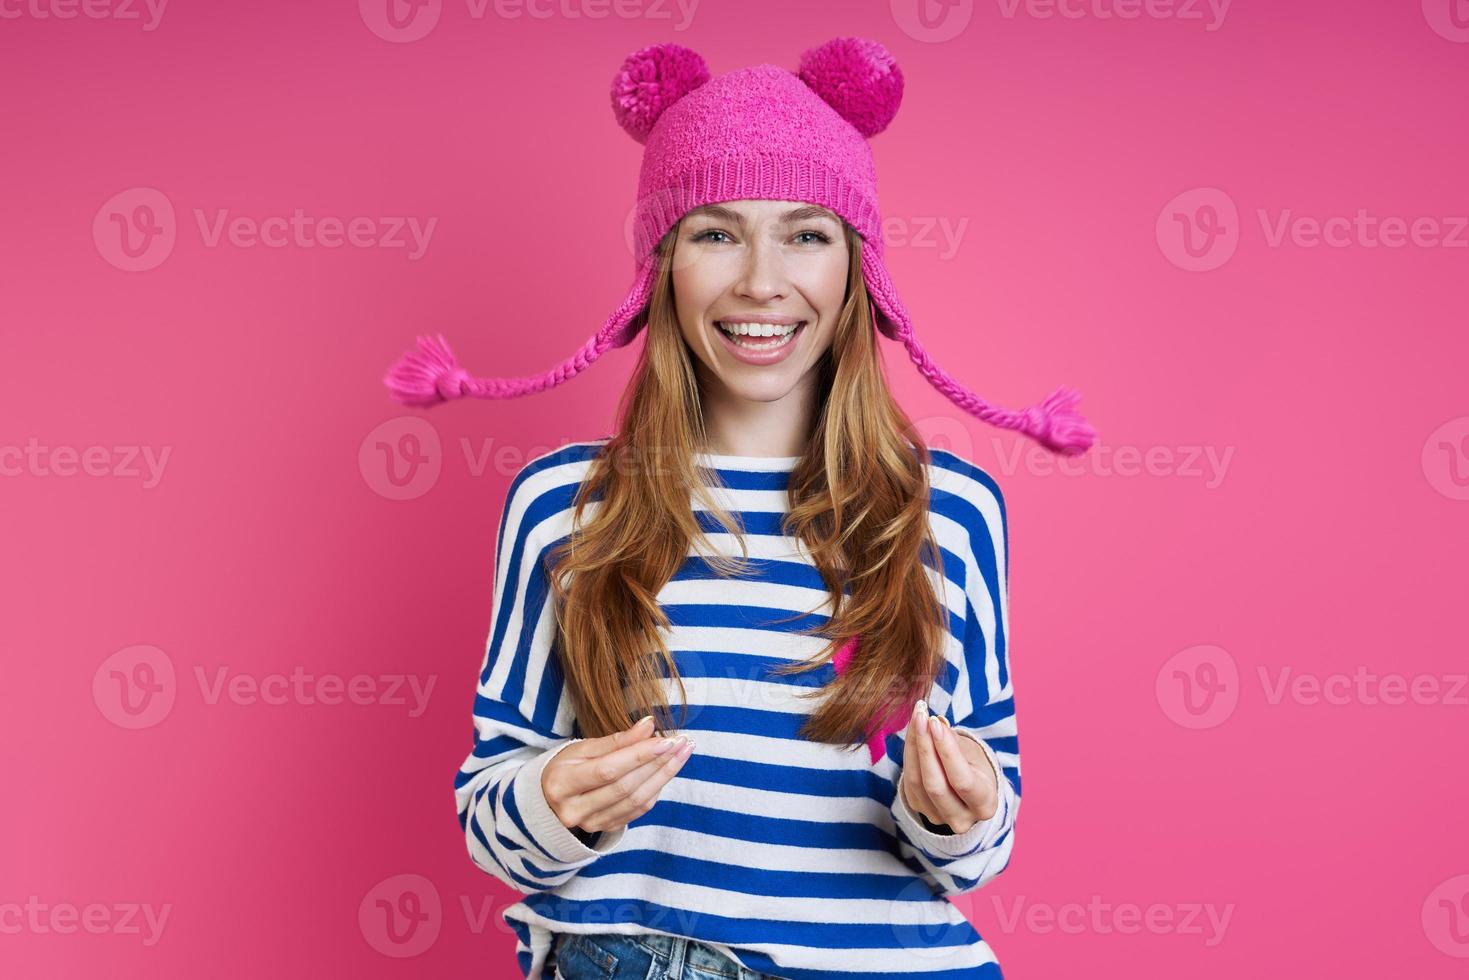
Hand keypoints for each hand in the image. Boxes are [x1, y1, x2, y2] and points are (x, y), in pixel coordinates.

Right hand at [542, 715, 694, 836]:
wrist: (546, 799)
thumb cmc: (565, 767)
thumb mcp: (582, 748)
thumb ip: (616, 740)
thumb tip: (648, 725)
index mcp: (562, 783)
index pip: (608, 769)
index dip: (639, 755)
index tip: (666, 739)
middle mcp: (574, 810)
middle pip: (625, 787)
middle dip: (658, 764)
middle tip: (682, 743)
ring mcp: (589, 824)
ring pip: (636, 801)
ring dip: (664, 776)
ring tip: (682, 754)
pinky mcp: (604, 830)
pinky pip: (637, 811)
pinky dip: (655, 790)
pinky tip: (667, 771)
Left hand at [898, 699, 997, 834]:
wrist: (967, 789)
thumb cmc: (976, 768)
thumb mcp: (975, 754)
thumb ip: (956, 743)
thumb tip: (936, 725)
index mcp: (984, 804)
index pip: (962, 780)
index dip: (946, 751)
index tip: (935, 722)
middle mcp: (961, 818)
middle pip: (935, 785)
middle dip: (925, 747)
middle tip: (921, 716)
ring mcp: (937, 817)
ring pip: (916, 783)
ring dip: (913, 746)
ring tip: (916, 718)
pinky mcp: (919, 809)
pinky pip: (908, 781)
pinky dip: (909, 753)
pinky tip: (913, 733)